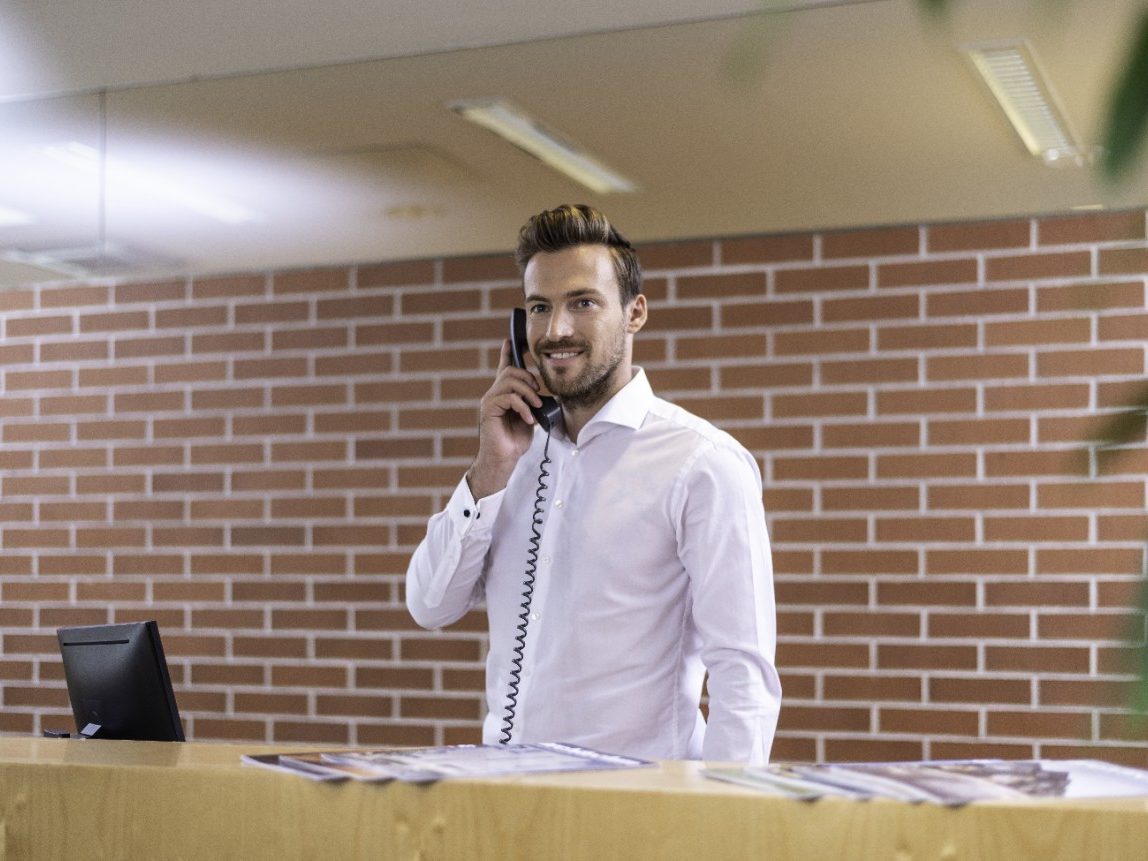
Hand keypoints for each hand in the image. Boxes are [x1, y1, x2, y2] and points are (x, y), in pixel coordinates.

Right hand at [467, 340, 544, 497]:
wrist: (504, 458)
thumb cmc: (515, 441)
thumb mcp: (530, 418)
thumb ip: (534, 403)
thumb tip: (546, 395)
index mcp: (504, 394)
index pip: (504, 368)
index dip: (507, 353)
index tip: (509, 340)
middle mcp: (494, 394)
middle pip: (511, 371)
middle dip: (529, 378)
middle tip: (539, 394)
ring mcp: (489, 400)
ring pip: (510, 381)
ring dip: (528, 393)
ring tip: (536, 407)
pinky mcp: (488, 409)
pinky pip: (508, 397)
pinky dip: (523, 407)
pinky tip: (528, 419)